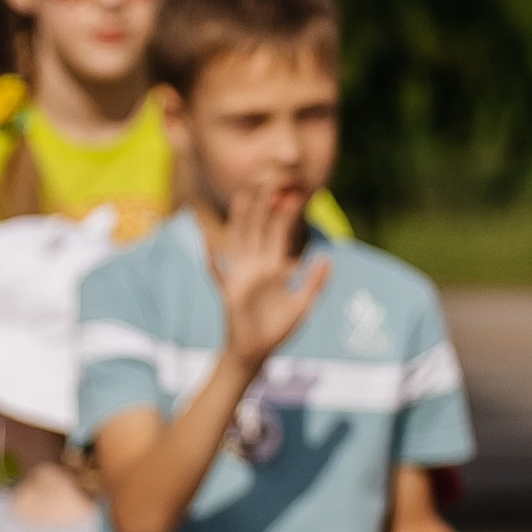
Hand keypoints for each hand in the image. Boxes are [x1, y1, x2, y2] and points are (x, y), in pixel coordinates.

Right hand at [214, 184, 328, 378]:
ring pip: (240, 240)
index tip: (295, 196)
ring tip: (243, 197)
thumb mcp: (302, 306)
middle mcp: (257, 266)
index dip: (287, 216)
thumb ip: (315, 283)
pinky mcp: (229, 290)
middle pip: (259, 229)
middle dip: (264, 207)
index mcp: (275, 267)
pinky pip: (217, 271)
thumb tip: (327, 257)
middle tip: (270, 180)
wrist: (256, 351)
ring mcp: (241, 275)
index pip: (281, 235)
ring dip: (241, 219)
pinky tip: (204, 241)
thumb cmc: (278, 330)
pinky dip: (210, 258)